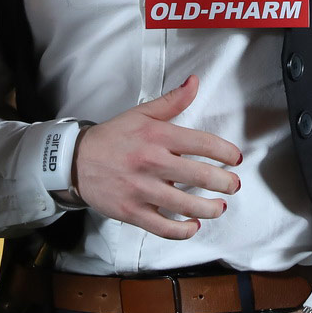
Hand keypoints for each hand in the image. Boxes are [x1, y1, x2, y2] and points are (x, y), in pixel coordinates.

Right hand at [72, 75, 241, 238]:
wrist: (75, 161)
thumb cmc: (112, 138)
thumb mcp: (141, 114)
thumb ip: (172, 101)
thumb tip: (195, 82)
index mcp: (157, 136)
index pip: (203, 143)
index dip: (227, 153)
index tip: (236, 159)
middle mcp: (152, 162)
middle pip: (201, 176)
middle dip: (225, 183)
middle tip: (233, 185)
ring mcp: (142, 189)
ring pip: (186, 204)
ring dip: (210, 208)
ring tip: (219, 207)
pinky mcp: (132, 211)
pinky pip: (163, 227)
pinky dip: (183, 230)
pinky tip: (193, 225)